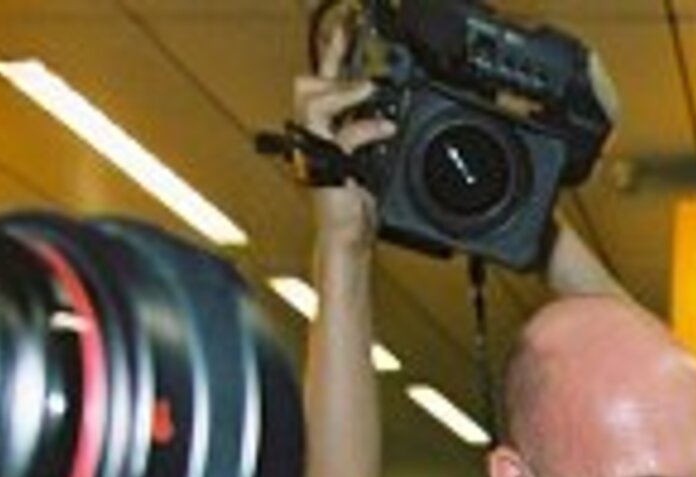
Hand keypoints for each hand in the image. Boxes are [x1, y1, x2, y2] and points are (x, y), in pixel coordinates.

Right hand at [293, 26, 395, 248]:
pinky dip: (367, 127)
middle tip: (358, 52)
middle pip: (306, 82)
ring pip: (312, 98)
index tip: (347, 22)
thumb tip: (388, 111)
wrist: (348, 235)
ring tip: (368, 91)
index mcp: (322, 129)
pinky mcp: (326, 165)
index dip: (333, 48)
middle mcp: (312, 135)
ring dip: (343, 92)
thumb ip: (371, 132)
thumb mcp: (371, 160)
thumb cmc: (355, 202)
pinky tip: (387, 128)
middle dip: (332, 63)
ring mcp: (315, 149)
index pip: (323, 79)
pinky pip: (342, 134)